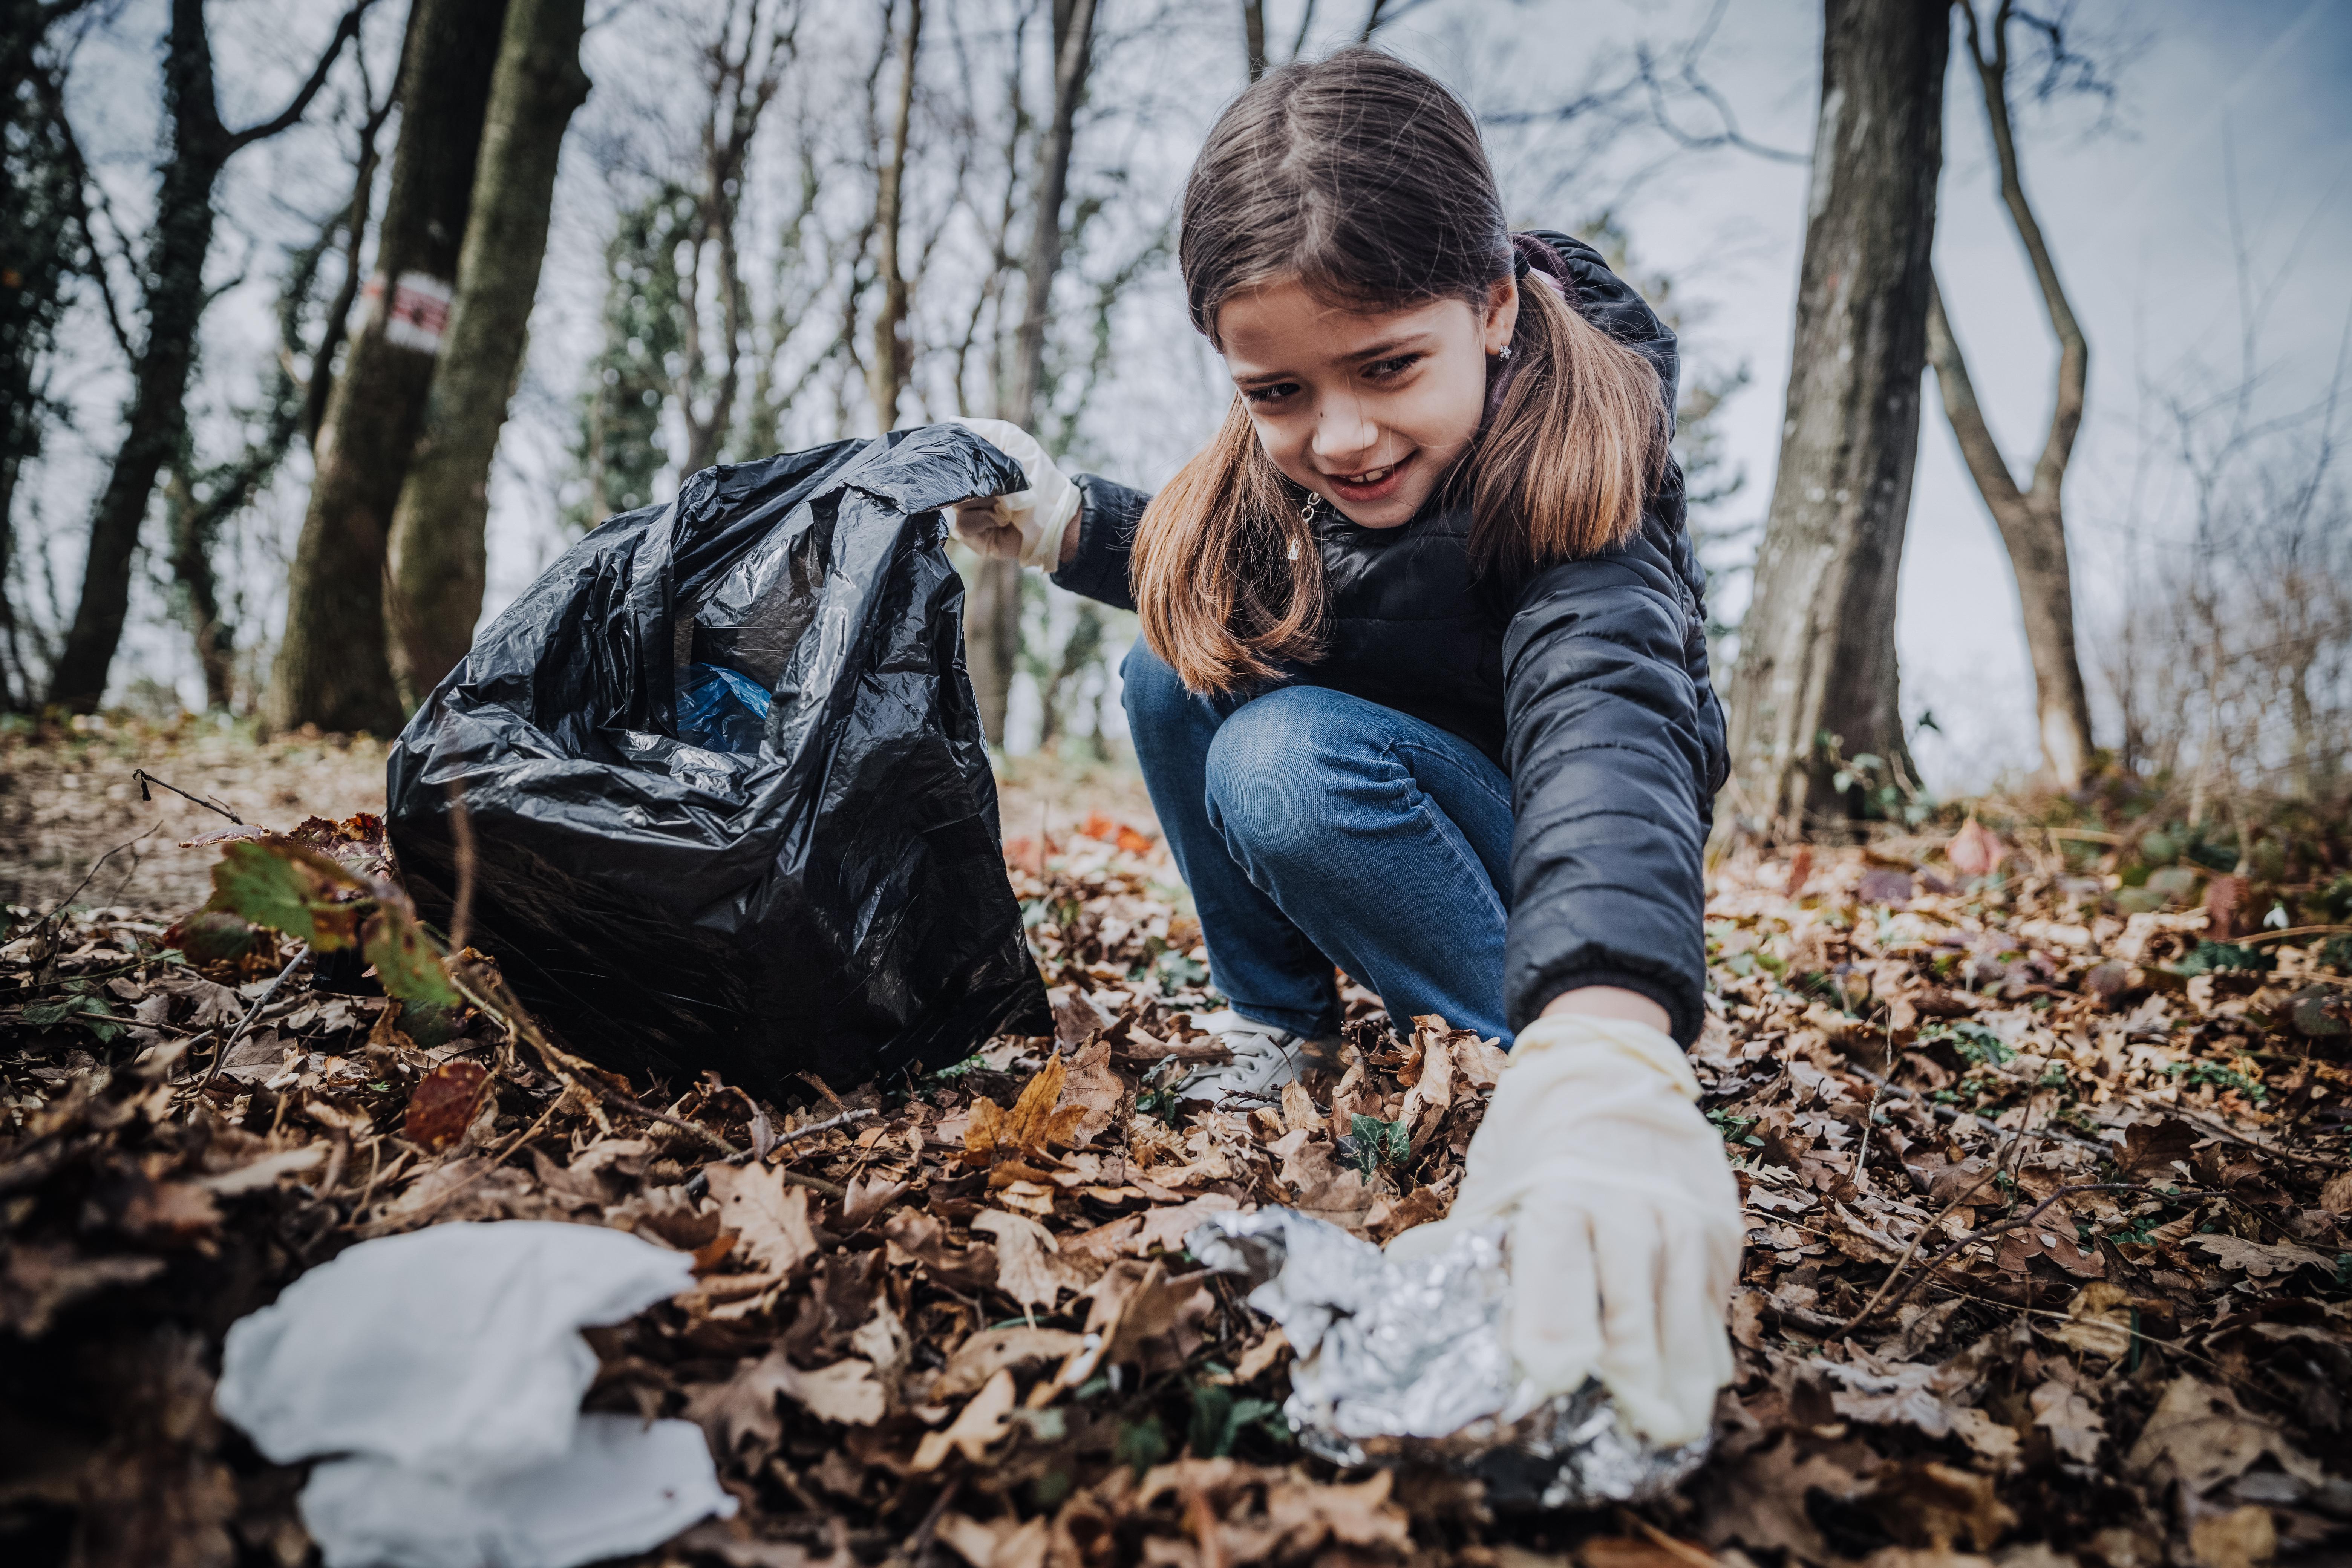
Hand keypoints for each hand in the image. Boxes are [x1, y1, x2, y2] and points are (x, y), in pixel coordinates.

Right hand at [947, 417, 1081, 569]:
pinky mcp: (973, 536)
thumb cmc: (1037, 472)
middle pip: (950, 483)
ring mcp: (967, 514)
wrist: (1057, 511)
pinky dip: (985, 518)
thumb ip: (981, 430)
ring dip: (985, 501)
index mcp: (970, 469)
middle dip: (976, 481)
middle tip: (999, 483)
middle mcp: (964, 490)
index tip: (967, 458)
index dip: (954, 459)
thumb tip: (951, 421)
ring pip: (957, 504)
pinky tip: (1003, 517)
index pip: (946, 462)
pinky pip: (963, 525)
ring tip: (1006, 502)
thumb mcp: (1012, 439)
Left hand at [1386, 1011, 1742, 1445]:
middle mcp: (1627, 1210)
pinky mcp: (1717, 1224)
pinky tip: (1697, 1378)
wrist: (1609, 1064)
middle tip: (1636, 1433)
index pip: (1558, 1281)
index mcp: (1558, 1199)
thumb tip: (1406, 1286)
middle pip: (1632, 1317)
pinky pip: (1712, 1296)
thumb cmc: (1536, 1137)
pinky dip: (1703, 1339)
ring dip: (1679, 1380)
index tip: (1552, 1381)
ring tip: (1673, 1429)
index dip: (1553, 1338)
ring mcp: (1681, 1217)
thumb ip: (1473, 1244)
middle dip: (1634, 1383)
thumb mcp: (1494, 1182)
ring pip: (1683, 1316)